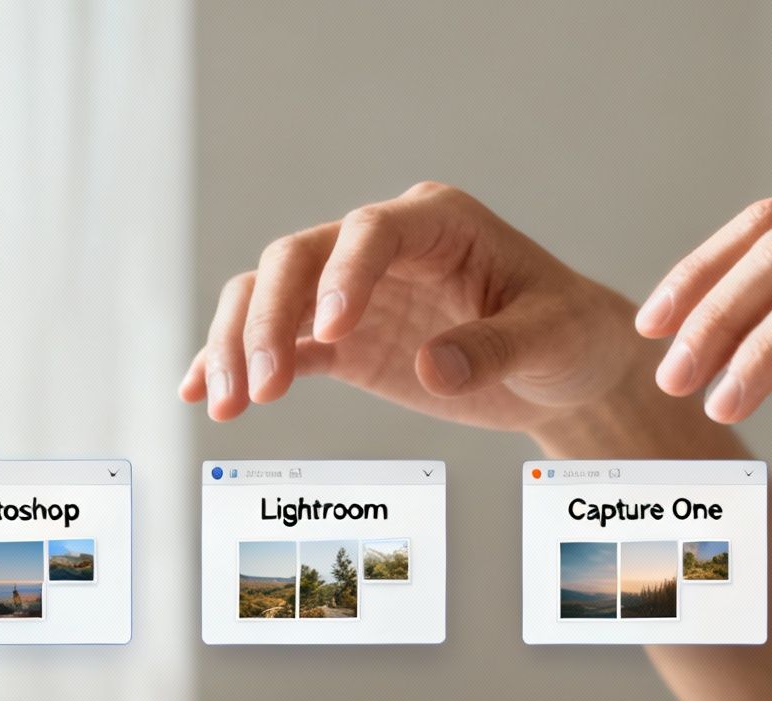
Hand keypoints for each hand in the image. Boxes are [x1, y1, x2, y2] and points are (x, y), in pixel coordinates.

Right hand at [183, 182, 648, 433]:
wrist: (566, 366)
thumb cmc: (567, 333)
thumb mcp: (549, 339)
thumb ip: (494, 349)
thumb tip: (433, 368)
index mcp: (438, 223)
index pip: (371, 231)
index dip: (343, 274)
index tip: (332, 330)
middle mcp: (383, 246)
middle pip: (297, 258)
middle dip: (268, 318)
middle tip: (263, 386)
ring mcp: (355, 291)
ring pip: (269, 295)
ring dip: (239, 345)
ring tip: (228, 406)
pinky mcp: (344, 339)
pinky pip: (282, 344)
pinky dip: (239, 365)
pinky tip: (204, 396)